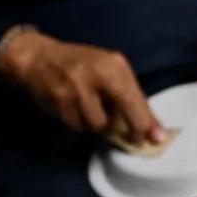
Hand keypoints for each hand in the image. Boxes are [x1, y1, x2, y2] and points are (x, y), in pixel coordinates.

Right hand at [0, 29, 164, 143]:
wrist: (39, 58)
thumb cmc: (83, 65)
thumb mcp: (111, 70)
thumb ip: (131, 95)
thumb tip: (152, 126)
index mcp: (112, 66)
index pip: (133, 100)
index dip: (146, 122)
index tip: (157, 138)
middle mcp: (93, 77)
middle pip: (116, 118)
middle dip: (129, 131)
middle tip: (134, 138)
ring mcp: (73, 91)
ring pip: (97, 126)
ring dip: (99, 124)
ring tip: (94, 108)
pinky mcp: (58, 104)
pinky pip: (78, 126)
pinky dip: (82, 122)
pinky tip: (77, 108)